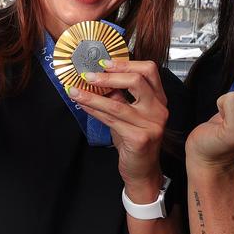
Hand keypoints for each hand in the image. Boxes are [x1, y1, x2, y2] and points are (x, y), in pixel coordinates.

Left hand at [69, 59, 168, 198]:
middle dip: (108, 76)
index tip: (105, 62)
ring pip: (117, 103)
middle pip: (137, 81)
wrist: (142, 171)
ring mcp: (151, 124)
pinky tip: (82, 105)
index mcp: (158, 99)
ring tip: (74, 90)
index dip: (126, 63)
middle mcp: (159, 110)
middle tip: (87, 75)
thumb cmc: (134, 140)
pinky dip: (93, 110)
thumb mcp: (129, 114)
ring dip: (92, 95)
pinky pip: (111, 119)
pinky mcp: (140, 138)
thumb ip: (119, 96)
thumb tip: (96, 77)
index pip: (150, 70)